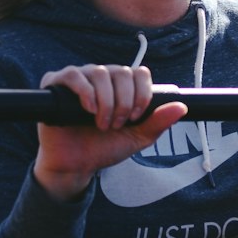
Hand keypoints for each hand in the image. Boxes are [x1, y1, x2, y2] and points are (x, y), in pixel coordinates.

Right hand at [34, 64, 186, 201]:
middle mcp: (100, 77)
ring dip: (106, 101)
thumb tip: (181, 107)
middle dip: (124, 102)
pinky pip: (73, 75)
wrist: (76, 165)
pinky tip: (89, 110)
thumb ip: (157, 122)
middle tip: (117, 125)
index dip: (141, 93)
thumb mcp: (136, 138)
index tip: (136, 117)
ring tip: (102, 123)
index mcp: (120, 86)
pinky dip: (84, 91)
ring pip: (100, 72)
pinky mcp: (55, 85)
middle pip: (121, 72)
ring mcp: (78, 79)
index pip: (138, 73)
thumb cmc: (104, 148)